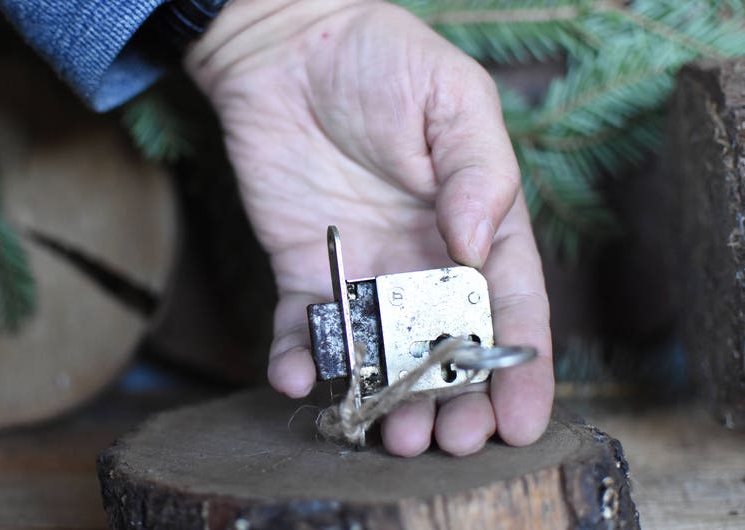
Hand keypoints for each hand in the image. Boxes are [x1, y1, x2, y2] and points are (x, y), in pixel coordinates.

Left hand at [184, 0, 552, 455]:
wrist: (288, 47)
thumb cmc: (383, 60)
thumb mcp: (454, 101)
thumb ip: (481, 173)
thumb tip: (474, 245)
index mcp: (475, 222)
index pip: (508, 303)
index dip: (520, 365)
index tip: (523, 420)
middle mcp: (423, 257)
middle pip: (447, 344)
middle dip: (454, 398)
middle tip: (451, 442)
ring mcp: (364, 267)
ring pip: (383, 350)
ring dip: (387, 396)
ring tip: (391, 435)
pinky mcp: (304, 267)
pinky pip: (305, 325)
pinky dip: (300, 358)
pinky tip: (300, 379)